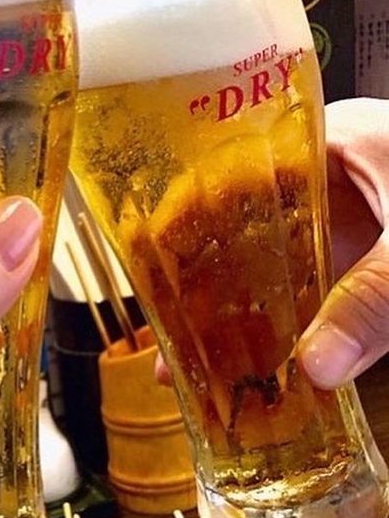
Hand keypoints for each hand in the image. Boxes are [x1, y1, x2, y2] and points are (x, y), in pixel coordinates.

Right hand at [154, 98, 386, 390]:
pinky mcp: (370, 264)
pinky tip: (263, 372)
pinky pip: (314, 298)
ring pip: (273, 271)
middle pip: (242, 233)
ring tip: (193, 370)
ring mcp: (348, 224)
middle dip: (202, 289)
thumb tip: (317, 371)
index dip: (185, 221)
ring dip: (239, 319)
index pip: (230, 174)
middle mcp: (327, 182)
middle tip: (166, 341)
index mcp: (330, 145)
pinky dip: (289, 333)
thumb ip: (374, 301)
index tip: (151, 270)